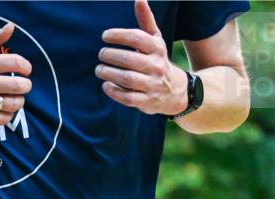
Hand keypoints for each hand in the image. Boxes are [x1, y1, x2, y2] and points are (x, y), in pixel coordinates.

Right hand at [0, 22, 32, 126]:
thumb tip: (11, 27)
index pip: (16, 62)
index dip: (26, 67)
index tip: (26, 71)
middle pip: (19, 85)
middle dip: (25, 86)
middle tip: (22, 86)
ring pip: (14, 103)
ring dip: (18, 101)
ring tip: (13, 99)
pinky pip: (4, 119)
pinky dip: (8, 115)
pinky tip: (3, 110)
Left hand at [97, 0, 187, 114]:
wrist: (175, 91)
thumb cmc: (157, 60)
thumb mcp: (155, 40)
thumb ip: (146, 21)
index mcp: (157, 48)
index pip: (138, 38)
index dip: (119, 35)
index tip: (105, 36)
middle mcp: (156, 66)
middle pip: (130, 59)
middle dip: (111, 56)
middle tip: (101, 54)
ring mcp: (152, 85)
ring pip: (128, 79)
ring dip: (109, 73)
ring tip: (99, 69)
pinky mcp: (146, 101)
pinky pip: (128, 97)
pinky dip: (114, 92)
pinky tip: (105, 85)